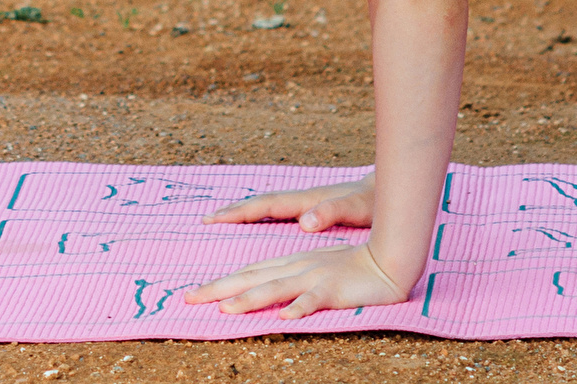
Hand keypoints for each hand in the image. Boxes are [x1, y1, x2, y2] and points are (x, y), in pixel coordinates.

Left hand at [180, 241, 411, 318]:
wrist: (387, 259)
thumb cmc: (350, 267)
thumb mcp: (314, 270)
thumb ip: (289, 278)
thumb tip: (263, 295)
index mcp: (289, 263)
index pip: (248, 273)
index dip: (220, 283)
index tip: (193, 294)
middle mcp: (296, 268)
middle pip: (251, 278)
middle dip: (219, 289)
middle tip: (189, 299)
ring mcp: (314, 277)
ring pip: (276, 288)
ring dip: (250, 298)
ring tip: (225, 310)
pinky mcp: (334, 289)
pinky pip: (315, 299)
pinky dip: (299, 307)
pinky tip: (285, 318)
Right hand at [205, 177, 373, 231]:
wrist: (390, 191)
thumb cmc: (373, 202)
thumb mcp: (354, 209)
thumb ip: (331, 212)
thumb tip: (305, 221)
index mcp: (306, 201)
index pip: (265, 205)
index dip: (240, 212)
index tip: (214, 218)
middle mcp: (302, 199)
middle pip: (261, 203)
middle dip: (234, 211)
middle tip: (206, 219)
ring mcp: (308, 203)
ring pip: (269, 206)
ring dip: (246, 212)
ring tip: (224, 218)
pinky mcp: (315, 209)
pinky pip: (280, 212)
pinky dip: (263, 215)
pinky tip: (261, 222)